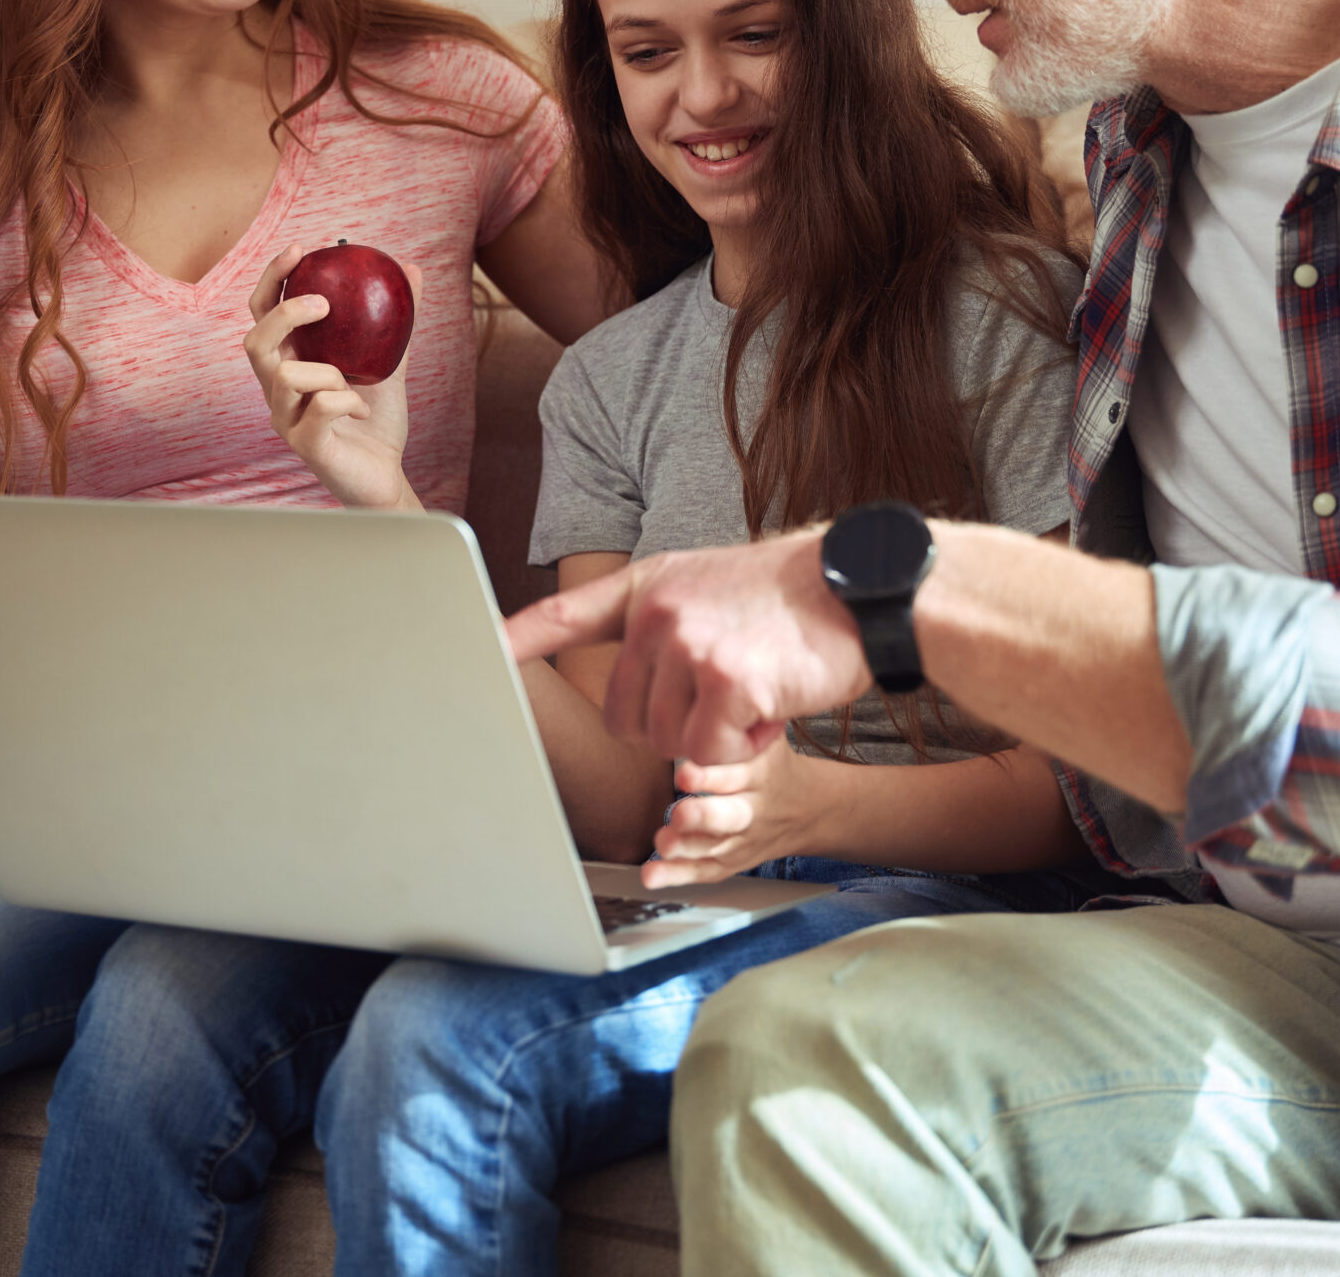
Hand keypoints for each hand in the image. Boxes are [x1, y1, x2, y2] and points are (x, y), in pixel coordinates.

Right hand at [243, 245, 422, 510]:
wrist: (386, 475)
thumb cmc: (376, 419)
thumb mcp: (391, 362)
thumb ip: (397, 320)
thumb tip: (411, 269)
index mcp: (289, 363)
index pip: (263, 313)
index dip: (272, 279)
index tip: (299, 250)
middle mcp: (276, 390)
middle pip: (254, 341)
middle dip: (284, 314)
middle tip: (323, 303)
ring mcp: (285, 419)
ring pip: (285, 376)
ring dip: (328, 370)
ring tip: (354, 382)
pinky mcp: (304, 444)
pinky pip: (320, 407)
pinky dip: (349, 400)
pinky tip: (363, 410)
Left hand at [505, 530, 870, 763]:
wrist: (861, 590)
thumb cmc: (794, 601)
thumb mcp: (711, 587)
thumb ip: (664, 624)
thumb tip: (635, 681)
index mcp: (649, 587)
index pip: (567, 615)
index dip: (518, 638)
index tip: (478, 649)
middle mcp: (657, 612)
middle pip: (626, 718)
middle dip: (672, 728)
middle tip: (724, 696)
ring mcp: (687, 643)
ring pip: (666, 742)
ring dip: (713, 738)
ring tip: (754, 690)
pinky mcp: (723, 679)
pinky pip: (708, 753)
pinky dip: (742, 747)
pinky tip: (771, 706)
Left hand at [643, 737, 829, 888]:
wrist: (808, 808)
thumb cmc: (772, 764)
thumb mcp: (766, 737)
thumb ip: (738, 719)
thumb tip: (706, 679)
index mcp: (762, 773)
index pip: (739, 773)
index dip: (712, 774)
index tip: (684, 771)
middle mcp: (753, 808)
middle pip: (730, 816)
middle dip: (703, 817)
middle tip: (678, 814)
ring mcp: (741, 839)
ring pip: (715, 848)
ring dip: (687, 848)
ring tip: (662, 843)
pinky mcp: (730, 861)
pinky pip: (704, 871)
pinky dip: (677, 875)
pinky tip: (652, 874)